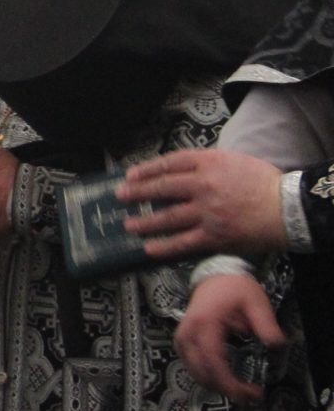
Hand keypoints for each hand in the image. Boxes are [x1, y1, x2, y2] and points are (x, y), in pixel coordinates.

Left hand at [117, 149, 285, 260]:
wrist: (290, 208)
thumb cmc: (266, 184)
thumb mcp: (235, 162)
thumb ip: (208, 165)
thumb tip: (183, 171)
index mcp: (209, 163)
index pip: (170, 163)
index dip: (147, 170)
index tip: (131, 175)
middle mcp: (204, 185)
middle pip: (162, 187)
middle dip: (137, 192)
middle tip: (121, 196)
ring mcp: (207, 212)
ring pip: (167, 217)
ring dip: (144, 222)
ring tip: (128, 224)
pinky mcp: (214, 235)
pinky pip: (182, 242)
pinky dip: (163, 246)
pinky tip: (148, 248)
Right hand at [176, 273, 282, 403]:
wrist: (214, 277)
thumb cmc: (234, 289)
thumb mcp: (256, 302)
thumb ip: (266, 325)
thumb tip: (275, 347)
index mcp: (205, 324)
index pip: (214, 361)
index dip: (231, 382)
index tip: (252, 392)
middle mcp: (187, 334)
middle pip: (203, 372)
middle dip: (227, 390)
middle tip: (251, 397)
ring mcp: (182, 339)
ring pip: (196, 373)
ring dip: (218, 386)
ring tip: (242, 391)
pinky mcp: (182, 342)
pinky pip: (193, 367)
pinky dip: (209, 378)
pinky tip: (226, 380)